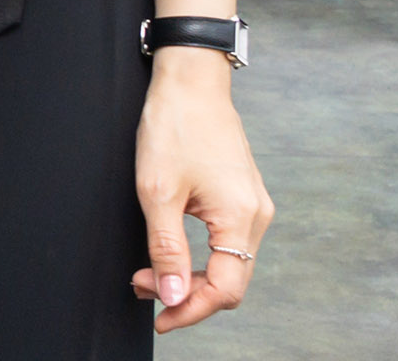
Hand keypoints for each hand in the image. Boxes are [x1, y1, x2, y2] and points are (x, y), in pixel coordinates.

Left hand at [129, 50, 273, 330]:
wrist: (190, 79)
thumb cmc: (174, 126)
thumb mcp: (157, 192)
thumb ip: (167, 250)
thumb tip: (174, 297)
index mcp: (241, 219)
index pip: (226, 290)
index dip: (191, 310)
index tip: (159, 317)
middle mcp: (256, 216)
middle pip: (230, 280)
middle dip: (187, 293)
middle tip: (142, 287)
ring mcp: (252, 204)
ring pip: (229, 262)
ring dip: (191, 275)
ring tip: (149, 272)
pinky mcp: (241, 194)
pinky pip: (227, 241)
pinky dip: (200, 254)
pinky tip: (172, 249)